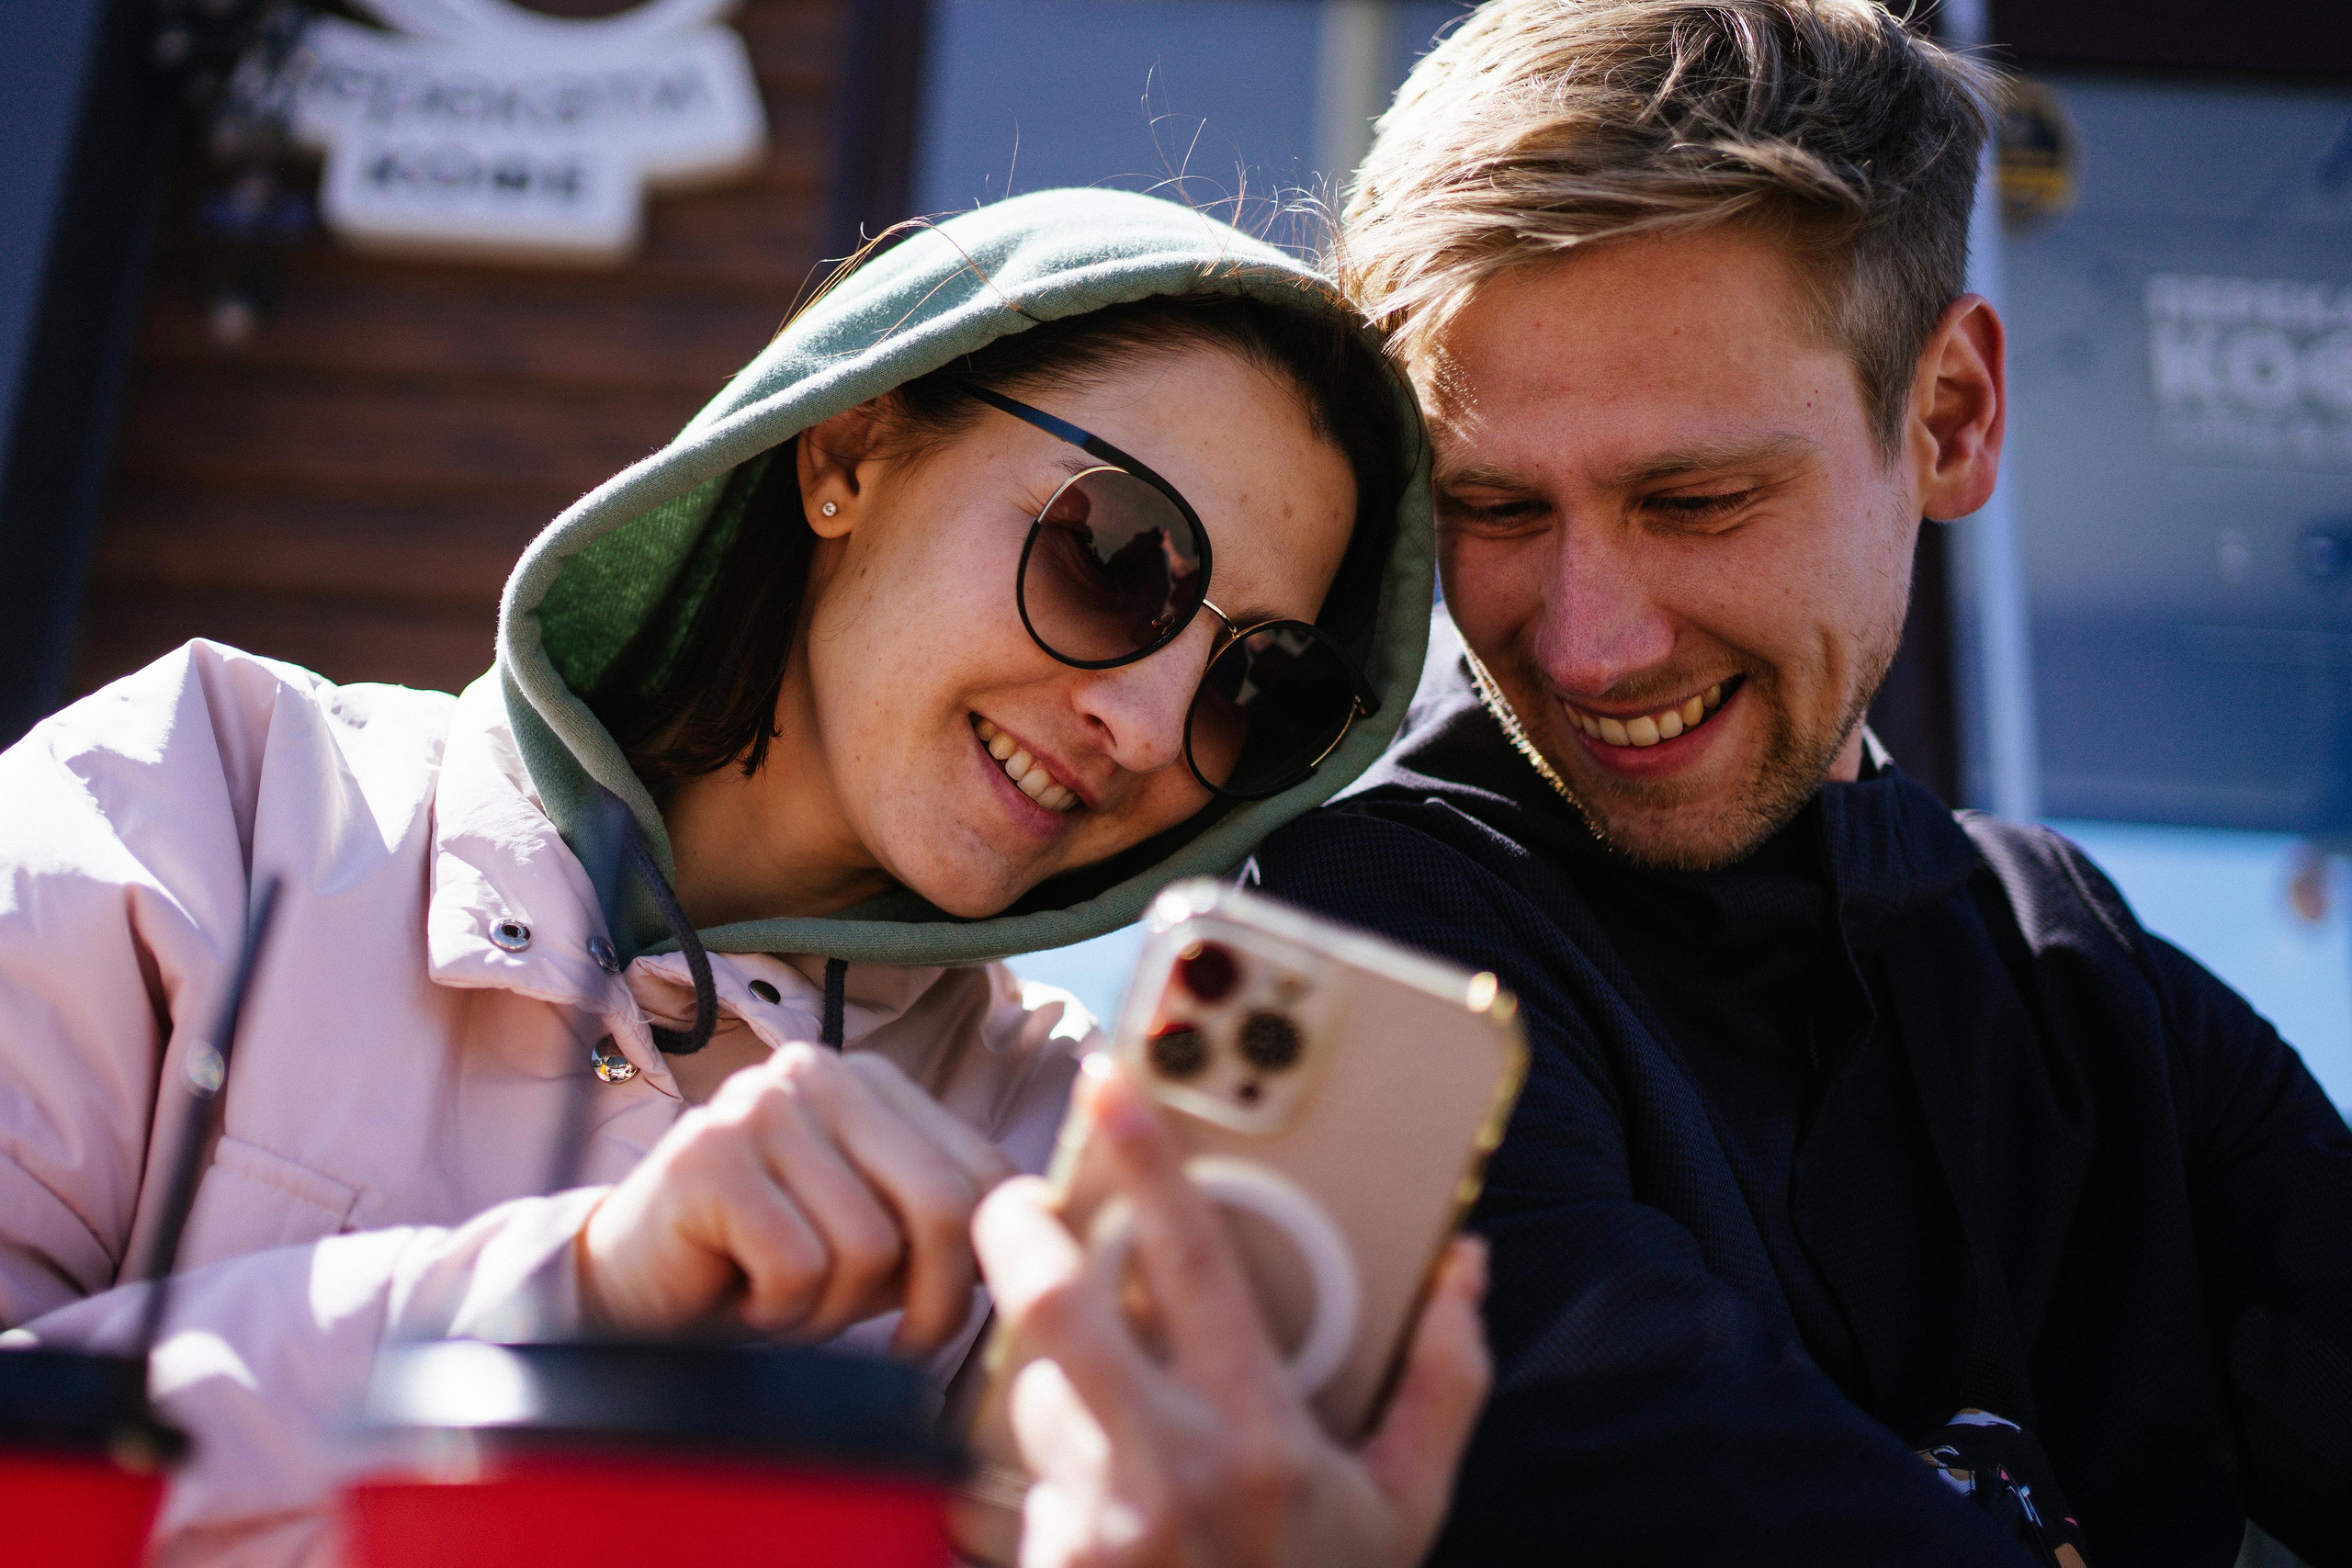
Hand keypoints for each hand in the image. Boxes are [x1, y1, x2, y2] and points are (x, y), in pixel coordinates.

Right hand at [579, 1045, 1013, 1352]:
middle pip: (938, 1201)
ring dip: (833, 1308)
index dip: (979, 1263)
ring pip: (867, 1243)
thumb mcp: (876, 1235)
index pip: (980, 1169)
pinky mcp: (708, 1157)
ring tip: (788, 1298)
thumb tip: (1044, 1233)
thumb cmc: (767, 1264)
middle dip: (930, 1298)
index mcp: (874, 1082)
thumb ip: (946, 1221)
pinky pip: (798, 1265)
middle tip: (893, 1341)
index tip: (938, 1318)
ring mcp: (759, 1106)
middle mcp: (819, 1072)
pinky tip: (745, 1295)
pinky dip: (780, 1309)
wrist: (631, 1288)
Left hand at [972, 1058, 1491, 1567]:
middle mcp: (1173, 1470)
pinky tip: (1107, 1502)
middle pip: (1058, 1306)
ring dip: (1049, 1373)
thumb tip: (1467, 1263)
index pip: (1190, 1261)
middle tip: (1018, 1198)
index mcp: (1264, 1434)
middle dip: (1022, 1232)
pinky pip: (1024, 1474)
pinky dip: (1054, 1462)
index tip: (1114, 1082)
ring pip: (1031, 1390)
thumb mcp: (1407, 1506)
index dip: (1148, 1161)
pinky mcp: (1049, 1565)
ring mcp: (1098, 1524)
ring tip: (1104, 1401)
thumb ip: (1444, 1379)